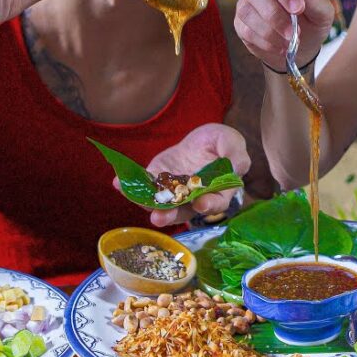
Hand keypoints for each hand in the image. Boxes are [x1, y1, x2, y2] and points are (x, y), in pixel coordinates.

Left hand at [112, 123, 250, 226]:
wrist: (200, 140)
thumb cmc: (221, 143)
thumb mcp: (231, 141)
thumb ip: (235, 155)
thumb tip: (237, 167)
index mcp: (217, 192)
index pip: (214, 202)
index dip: (208, 204)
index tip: (201, 204)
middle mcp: (193, 199)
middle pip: (183, 211)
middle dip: (170, 215)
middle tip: (159, 217)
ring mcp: (172, 193)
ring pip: (161, 204)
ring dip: (148, 206)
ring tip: (135, 201)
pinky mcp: (157, 182)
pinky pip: (144, 188)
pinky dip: (130, 188)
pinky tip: (119, 183)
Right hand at [234, 0, 334, 72]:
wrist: (301, 45)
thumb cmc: (312, 21)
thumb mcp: (322, 12)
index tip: (298, 9)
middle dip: (274, 14)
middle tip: (292, 33)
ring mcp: (246, 1)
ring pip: (247, 12)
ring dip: (270, 32)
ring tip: (289, 42)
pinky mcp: (240, 22)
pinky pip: (246, 30)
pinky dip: (265, 42)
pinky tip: (280, 47)